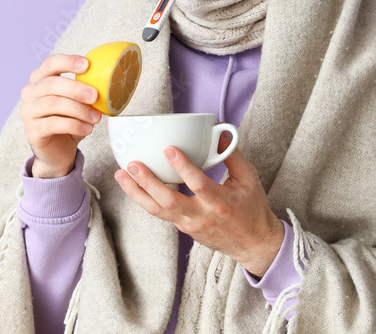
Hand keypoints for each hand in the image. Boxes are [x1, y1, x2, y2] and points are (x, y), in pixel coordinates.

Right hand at [19, 53, 101, 177]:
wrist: (58, 151)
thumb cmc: (69, 121)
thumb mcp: (79, 103)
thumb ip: (86, 90)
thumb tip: (110, 81)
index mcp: (40, 79)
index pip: (50, 64)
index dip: (68, 62)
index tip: (87, 65)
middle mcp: (30, 92)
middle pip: (51, 84)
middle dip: (76, 88)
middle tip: (95, 96)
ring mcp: (27, 111)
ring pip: (53, 104)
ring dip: (79, 110)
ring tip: (96, 118)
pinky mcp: (31, 130)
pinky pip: (53, 124)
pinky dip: (74, 125)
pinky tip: (87, 129)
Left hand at [114, 140, 284, 276]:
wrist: (254, 245)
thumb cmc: (252, 209)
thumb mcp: (249, 179)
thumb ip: (233, 155)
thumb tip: (220, 131)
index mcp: (220, 202)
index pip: (199, 184)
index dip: (182, 167)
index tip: (168, 149)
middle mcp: (202, 216)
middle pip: (169, 201)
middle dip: (147, 183)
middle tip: (132, 165)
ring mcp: (190, 225)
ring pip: (158, 211)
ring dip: (137, 193)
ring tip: (121, 175)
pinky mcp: (184, 229)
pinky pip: (161, 214)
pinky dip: (146, 199)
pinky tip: (133, 186)